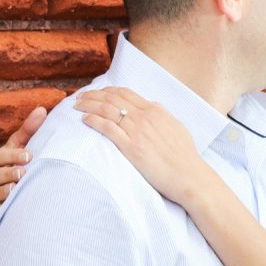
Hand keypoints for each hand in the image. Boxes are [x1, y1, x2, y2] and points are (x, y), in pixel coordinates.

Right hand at [0, 106, 46, 222]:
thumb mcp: (20, 148)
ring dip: (2, 193)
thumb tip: (42, 109)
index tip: (29, 155)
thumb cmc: (17, 165)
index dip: (10, 156)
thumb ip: (29, 130)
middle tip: (23, 174)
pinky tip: (6, 210)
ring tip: (16, 189)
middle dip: (6, 174)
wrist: (12, 195)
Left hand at [74, 87, 210, 207]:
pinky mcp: (132, 147)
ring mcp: (138, 131)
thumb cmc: (185, 155)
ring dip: (89, 105)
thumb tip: (153, 108)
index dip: (107, 90)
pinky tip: (85, 119)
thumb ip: (162, 116)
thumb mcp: (176, 126)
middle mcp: (145, 117)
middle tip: (79, 97)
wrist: (189, 175)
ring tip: (77, 106)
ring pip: (107, 110)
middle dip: (92, 95)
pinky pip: (108, 128)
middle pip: (112, 98)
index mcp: (156, 110)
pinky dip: (94, 121)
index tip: (96, 92)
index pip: (126, 93)